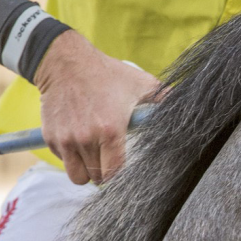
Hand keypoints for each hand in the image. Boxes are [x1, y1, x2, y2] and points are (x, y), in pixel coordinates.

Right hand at [35, 30, 161, 184]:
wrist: (64, 61)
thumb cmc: (106, 73)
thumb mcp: (139, 84)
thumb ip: (163, 100)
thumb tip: (189, 107)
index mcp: (111, 130)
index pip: (115, 173)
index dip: (121, 177)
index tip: (124, 171)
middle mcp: (86, 138)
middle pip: (97, 178)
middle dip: (105, 174)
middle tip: (109, 162)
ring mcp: (66, 139)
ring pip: (78, 176)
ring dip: (86, 171)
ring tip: (94, 157)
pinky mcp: (51, 137)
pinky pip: (62, 160)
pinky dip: (70, 157)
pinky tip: (78, 141)